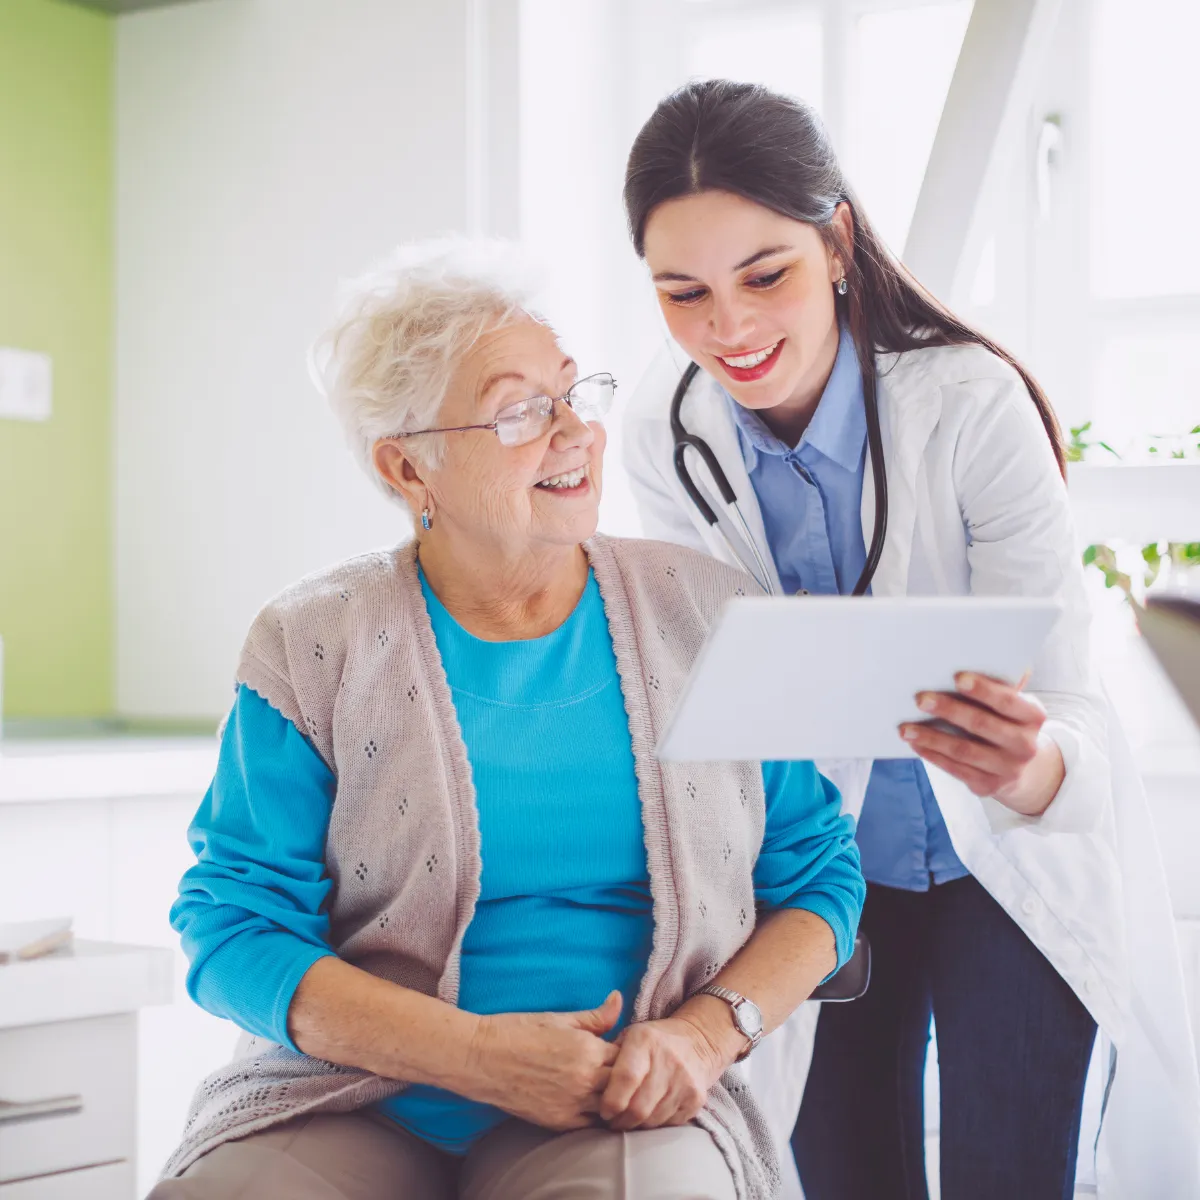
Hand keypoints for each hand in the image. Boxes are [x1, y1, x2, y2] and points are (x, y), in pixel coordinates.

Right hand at [464, 991, 622, 1130]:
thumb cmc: (519, 1031)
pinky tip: (592, 1105)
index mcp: (588, 1050)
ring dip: (613, 1099)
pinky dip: (596, 1117)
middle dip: (625, 1078)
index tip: (622, 1050)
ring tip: (607, 1089)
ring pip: (610, 1108)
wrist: (482, 1058)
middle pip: (624, 1084)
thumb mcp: (560, 1018)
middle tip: (619, 1071)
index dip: (628, 1053)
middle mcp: (585, 1080)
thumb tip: (618, 999)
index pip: (628, 1056)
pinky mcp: (558, 1123)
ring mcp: (573, 1104)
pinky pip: (590, 1125)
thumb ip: (595, 1016)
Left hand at [598, 1011, 730, 1131]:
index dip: (611, 1100)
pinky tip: (647, 1116)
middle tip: (611, 1121)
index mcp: (646, 1040)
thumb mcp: (629, 1035)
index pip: (626, 1078)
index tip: (603, 1111)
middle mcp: (668, 1059)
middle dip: (620, 1120)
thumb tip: (588, 1080)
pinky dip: (654, 1124)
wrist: (696, 1042)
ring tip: (627, 1119)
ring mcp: (685, 1080)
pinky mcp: (696, 1098)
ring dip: (636, 1125)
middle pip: (638, 1106)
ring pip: (652, 1119)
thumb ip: (608, 1054)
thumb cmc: (652, 1042)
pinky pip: (668, 1124)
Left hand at [899, 671, 1063, 814]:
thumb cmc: (1008, 723)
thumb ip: (1002, 684)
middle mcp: (1025, 745)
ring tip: (905, 727)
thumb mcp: (1015, 705)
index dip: (983, 689)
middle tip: (920, 699)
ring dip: (931, 737)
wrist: (1023, 769)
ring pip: (963, 750)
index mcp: (1033, 716)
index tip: (957, 678)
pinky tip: (915, 743)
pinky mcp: (988, 786)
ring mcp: (1008, 768)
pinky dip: (932, 755)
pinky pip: (955, 769)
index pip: (1008, 700)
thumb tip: (982, 651)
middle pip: (981, 724)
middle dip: (948, 710)